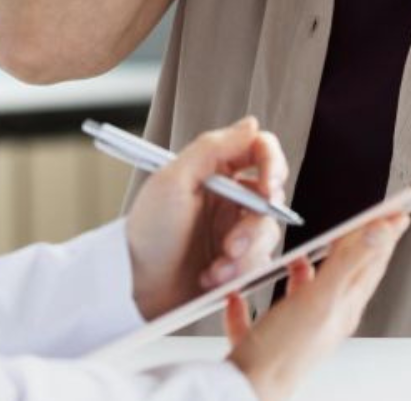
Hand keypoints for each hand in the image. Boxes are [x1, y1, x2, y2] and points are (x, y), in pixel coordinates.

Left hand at [125, 117, 289, 319]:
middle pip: (272, 197)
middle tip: (232, 245)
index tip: (268, 188)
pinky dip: (237, 272)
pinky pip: (259, 262)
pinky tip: (211, 278)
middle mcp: (230, 197)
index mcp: (215, 170)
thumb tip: (250, 124)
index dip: (273, 164)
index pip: (259, 151)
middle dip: (254, 226)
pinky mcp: (240, 260)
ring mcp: (236, 229)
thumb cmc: (148, 233)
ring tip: (215, 269)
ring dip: (243, 254)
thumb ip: (212, 148)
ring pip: (268, 233)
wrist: (138, 287)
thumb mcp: (172, 181)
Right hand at [224, 212, 410, 400]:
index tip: (397, 215)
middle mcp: (323, 319)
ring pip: (303, 297)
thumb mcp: (320, 299)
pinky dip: (251, 307)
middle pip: (344, 276)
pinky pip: (259, 321)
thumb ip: (348, 263)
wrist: (246, 392)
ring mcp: (295, 332)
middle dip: (353, 248)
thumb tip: (380, 233)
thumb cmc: (283, 353)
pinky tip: (239, 300)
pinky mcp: (263, 344)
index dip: (385, 235)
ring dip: (302, 274)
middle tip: (365, 226)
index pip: (371, 263)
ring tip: (300, 256)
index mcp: (342, 307)